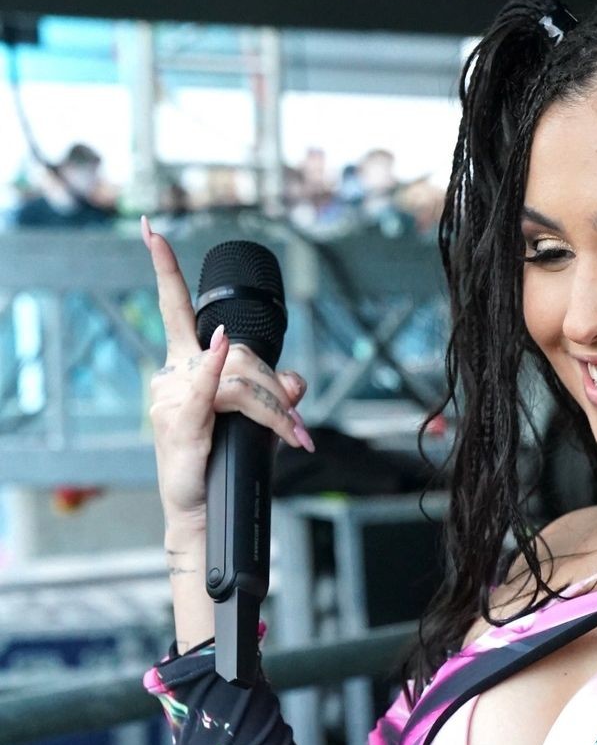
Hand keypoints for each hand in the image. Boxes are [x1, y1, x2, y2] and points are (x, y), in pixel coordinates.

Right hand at [142, 214, 313, 529]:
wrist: (205, 515)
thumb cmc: (220, 468)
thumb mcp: (253, 425)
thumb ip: (272, 396)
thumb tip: (296, 380)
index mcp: (182, 369)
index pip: (174, 310)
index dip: (164, 269)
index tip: (149, 229)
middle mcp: (171, 377)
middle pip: (235, 353)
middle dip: (274, 387)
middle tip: (298, 426)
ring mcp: (171, 399)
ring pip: (236, 378)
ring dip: (274, 407)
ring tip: (295, 435)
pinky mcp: (179, 423)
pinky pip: (204, 390)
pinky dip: (213, 368)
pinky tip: (220, 347)